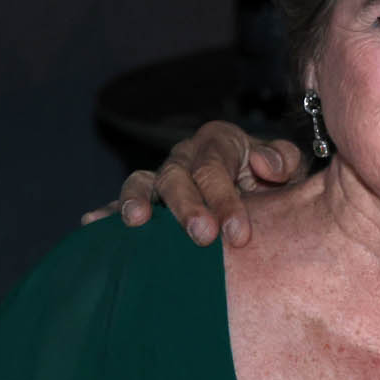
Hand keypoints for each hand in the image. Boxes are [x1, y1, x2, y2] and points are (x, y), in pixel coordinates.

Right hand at [79, 122, 305, 246]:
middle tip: (202, 237)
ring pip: (143, 183)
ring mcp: (162, 179)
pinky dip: (106, 213)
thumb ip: (282, 160)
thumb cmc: (273, 182)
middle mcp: (185, 157)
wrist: (263, 195)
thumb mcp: (287, 167)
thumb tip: (265, 165)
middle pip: (177, 177)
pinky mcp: (147, 202)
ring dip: (137, 202)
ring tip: (136, 222)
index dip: (225, 200)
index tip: (238, 235)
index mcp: (218, 142)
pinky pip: (121, 204)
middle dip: (188, 208)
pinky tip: (92, 223)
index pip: (215, 168)